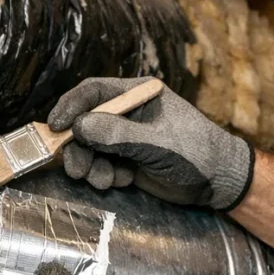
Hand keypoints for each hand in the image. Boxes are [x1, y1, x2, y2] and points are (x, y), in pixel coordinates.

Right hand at [48, 77, 254, 210]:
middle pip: (86, 123)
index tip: (55, 127)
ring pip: (90, 147)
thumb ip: (118, 134)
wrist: (218, 182)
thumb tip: (79, 126)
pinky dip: (105, 175)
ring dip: (91, 165)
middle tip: (76, 170)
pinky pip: (102, 164)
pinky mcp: (127, 159)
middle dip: (78, 147)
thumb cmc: (196, 152)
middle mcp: (128, 112)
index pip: (95, 92)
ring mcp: (126, 137)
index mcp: (138, 94)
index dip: (71, 107)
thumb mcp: (157, 143)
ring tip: (104, 181)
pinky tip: (121, 181)